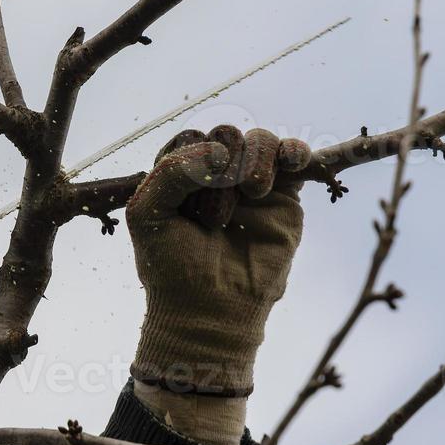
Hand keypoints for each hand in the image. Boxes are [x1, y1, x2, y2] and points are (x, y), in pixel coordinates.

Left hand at [126, 125, 308, 396]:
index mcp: (180, 173)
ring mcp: (250, 183)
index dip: (193, 156)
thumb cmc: (172, 265)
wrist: (209, 309)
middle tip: (220, 208)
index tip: (189, 191)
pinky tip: (291, 160)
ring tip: (253, 191)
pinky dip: (295, 151)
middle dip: (225, 161)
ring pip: (259, 140)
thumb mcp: (148, 213)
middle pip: (227, 135)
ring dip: (255, 159)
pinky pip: (293, 158)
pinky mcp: (283, 197)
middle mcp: (216, 174)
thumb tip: (220, 152)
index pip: (190, 138)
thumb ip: (171, 171)